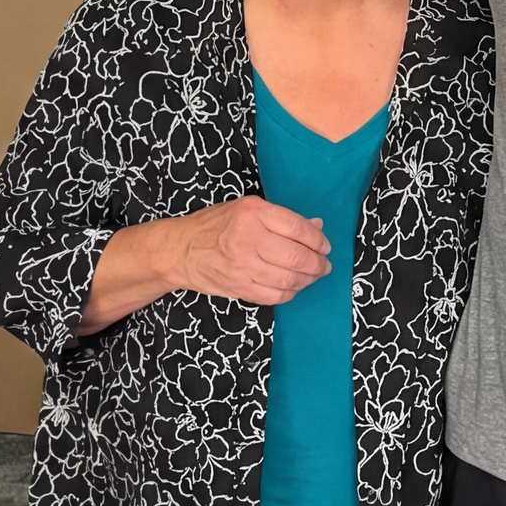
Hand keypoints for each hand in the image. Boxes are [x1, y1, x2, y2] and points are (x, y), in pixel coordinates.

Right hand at [168, 197, 331, 305]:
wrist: (180, 250)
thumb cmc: (216, 225)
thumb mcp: (248, 209)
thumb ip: (282, 218)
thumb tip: (317, 227)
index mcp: (253, 213)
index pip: (298, 228)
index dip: (318, 240)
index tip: (325, 246)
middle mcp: (248, 238)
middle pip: (297, 257)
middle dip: (318, 264)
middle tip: (324, 265)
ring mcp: (242, 266)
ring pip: (288, 279)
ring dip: (307, 280)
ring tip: (312, 276)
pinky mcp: (238, 287)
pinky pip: (274, 296)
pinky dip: (289, 293)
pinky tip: (292, 286)